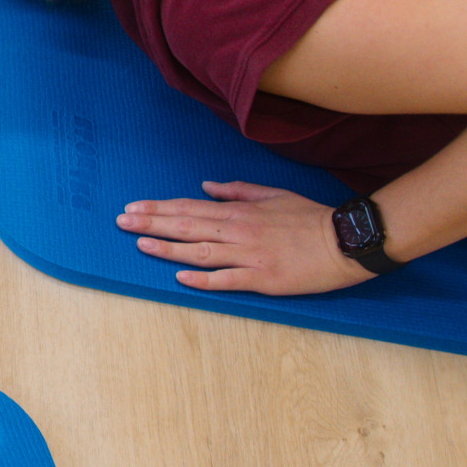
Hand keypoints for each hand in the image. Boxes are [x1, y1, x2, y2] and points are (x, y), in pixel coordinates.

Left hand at [118, 179, 370, 294]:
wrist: (345, 241)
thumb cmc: (309, 218)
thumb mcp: (273, 195)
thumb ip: (237, 191)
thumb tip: (206, 187)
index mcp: (240, 212)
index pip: (190, 207)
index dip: (159, 208)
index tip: (133, 207)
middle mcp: (239, 232)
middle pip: (187, 226)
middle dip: (151, 223)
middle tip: (121, 222)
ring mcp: (249, 256)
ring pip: (199, 251)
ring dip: (167, 248)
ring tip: (140, 244)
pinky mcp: (263, 279)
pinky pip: (227, 279)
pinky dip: (203, 279)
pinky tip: (181, 277)